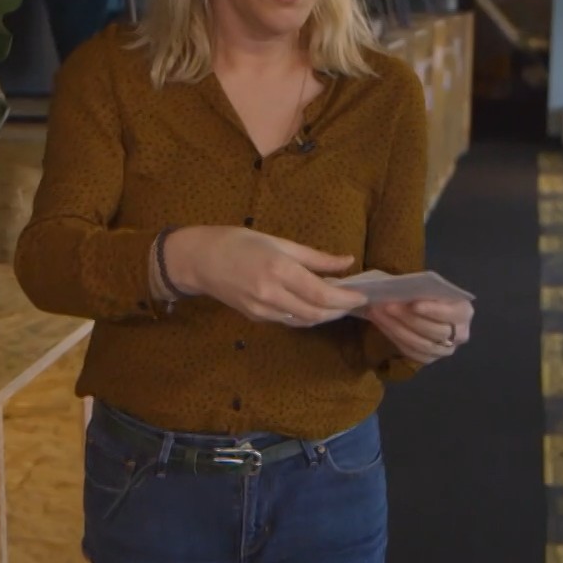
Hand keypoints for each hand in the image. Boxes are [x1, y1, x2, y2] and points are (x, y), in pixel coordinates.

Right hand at [164, 226, 368, 324]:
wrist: (199, 260)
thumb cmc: (239, 242)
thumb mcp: (279, 242)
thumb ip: (315, 257)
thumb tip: (347, 262)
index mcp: (279, 269)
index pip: (321, 293)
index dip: (345, 298)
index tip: (363, 295)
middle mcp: (271, 294)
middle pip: (316, 312)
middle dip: (339, 310)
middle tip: (354, 301)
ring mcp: (262, 310)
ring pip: (304, 321)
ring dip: (325, 315)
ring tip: (339, 303)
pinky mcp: (256, 318)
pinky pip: (289, 321)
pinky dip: (306, 316)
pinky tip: (314, 305)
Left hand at [364, 297, 472, 363]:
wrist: (423, 307)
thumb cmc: (427, 292)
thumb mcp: (429, 286)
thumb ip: (422, 288)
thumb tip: (402, 289)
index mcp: (464, 311)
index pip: (451, 313)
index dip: (433, 310)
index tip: (414, 304)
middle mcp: (460, 334)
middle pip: (435, 331)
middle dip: (409, 318)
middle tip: (387, 305)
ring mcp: (444, 350)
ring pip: (421, 344)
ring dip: (396, 328)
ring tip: (378, 312)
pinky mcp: (429, 358)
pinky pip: (411, 351)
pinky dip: (393, 337)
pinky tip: (380, 323)